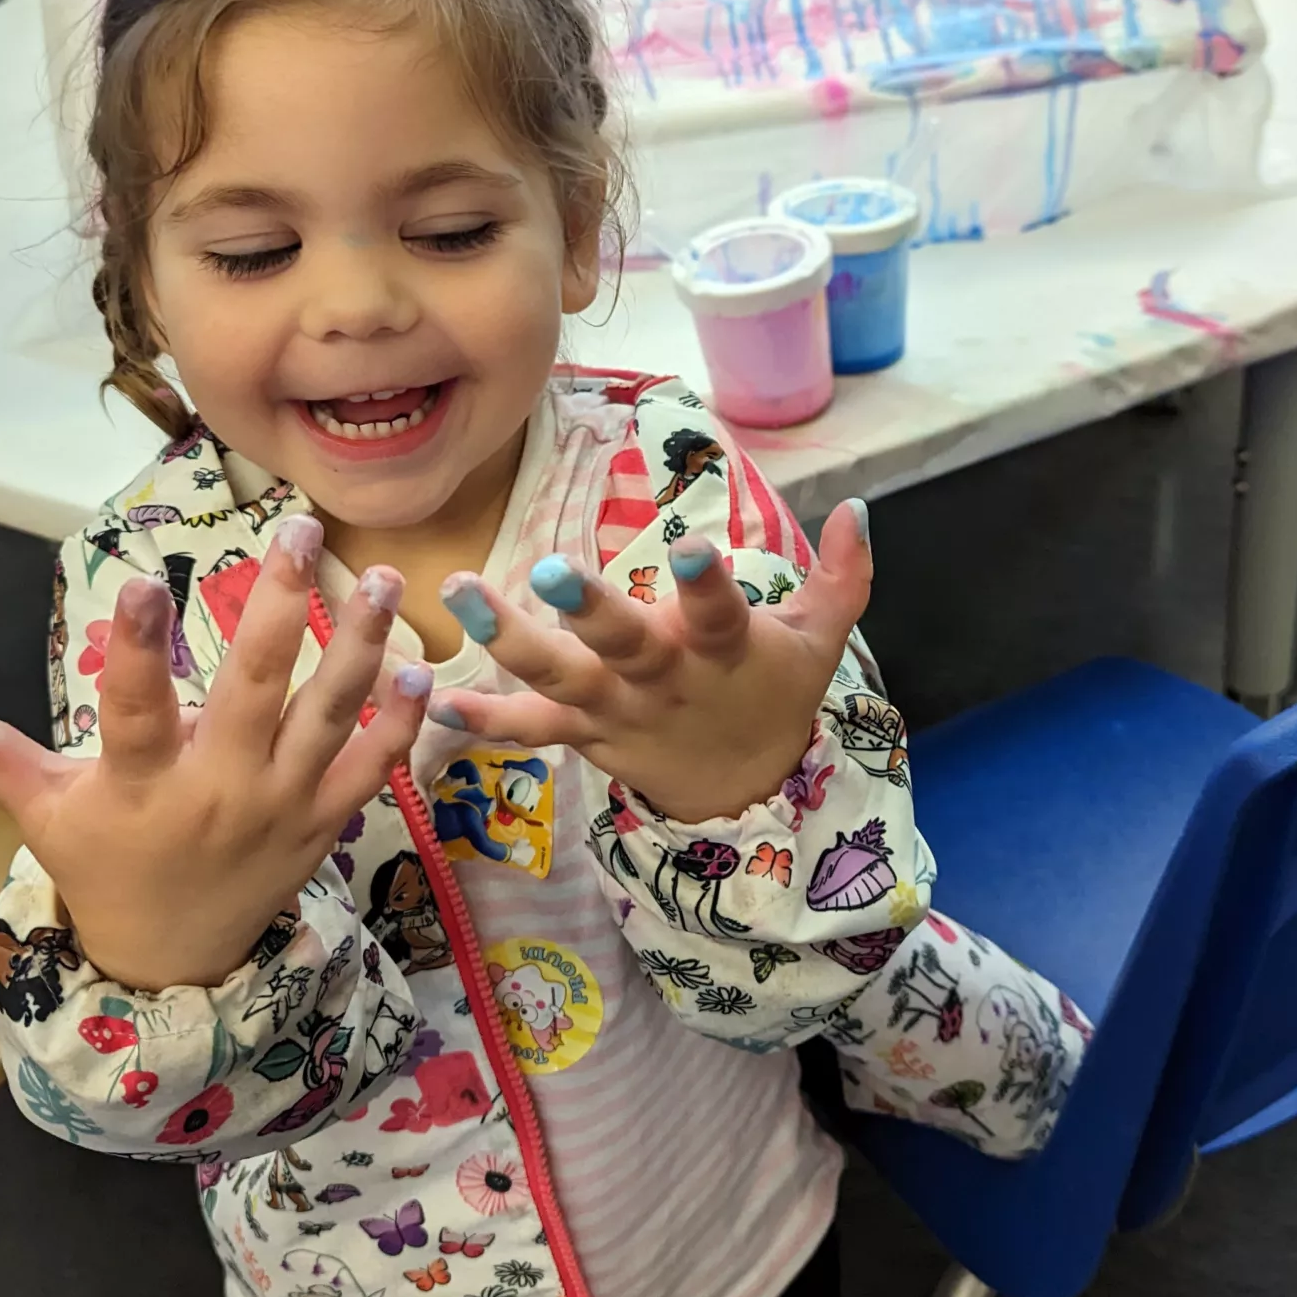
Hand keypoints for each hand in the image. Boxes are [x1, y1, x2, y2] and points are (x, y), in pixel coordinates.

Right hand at [0, 515, 428, 990]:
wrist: (174, 960)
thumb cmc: (105, 869)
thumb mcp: (41, 816)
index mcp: (140, 786)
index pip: (134, 710)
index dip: (138, 651)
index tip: (145, 583)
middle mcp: (218, 793)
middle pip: (254, 691)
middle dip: (278, 606)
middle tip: (297, 532)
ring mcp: (281, 809)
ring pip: (328, 717)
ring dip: (361, 644)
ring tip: (382, 578)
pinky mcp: (325, 824)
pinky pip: (373, 769)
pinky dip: (401, 722)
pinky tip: (424, 667)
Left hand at [430, 500, 870, 822]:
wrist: (741, 789)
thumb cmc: (773, 690)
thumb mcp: (820, 641)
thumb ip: (842, 577)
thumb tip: (860, 508)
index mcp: (723, 650)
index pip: (720, 611)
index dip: (707, 583)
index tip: (690, 547)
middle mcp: (664, 680)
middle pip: (624, 644)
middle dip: (588, 609)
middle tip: (549, 569)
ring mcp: (617, 710)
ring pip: (559, 677)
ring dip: (506, 639)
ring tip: (459, 591)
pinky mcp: (585, 732)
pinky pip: (529, 728)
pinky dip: (484, 717)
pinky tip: (435, 696)